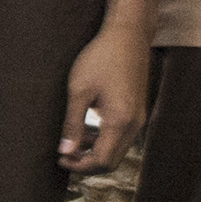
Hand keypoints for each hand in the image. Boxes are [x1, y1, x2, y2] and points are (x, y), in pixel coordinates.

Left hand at [60, 21, 147, 170]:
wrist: (128, 36)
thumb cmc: (101, 58)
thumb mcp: (79, 91)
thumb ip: (73, 124)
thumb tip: (66, 151)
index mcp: (120, 121)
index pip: (102, 161)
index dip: (80, 165)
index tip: (61, 158)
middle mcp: (134, 124)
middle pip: (112, 161)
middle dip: (88, 163)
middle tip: (65, 155)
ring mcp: (139, 118)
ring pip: (118, 150)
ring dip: (96, 152)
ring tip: (73, 142)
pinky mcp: (138, 111)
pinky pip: (122, 136)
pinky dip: (105, 140)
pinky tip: (88, 128)